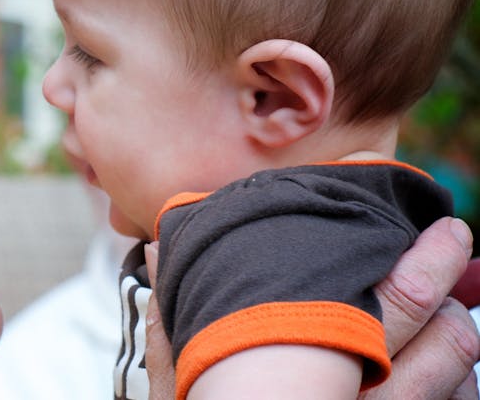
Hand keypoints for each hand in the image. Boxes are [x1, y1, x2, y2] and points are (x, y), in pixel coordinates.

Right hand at [143, 218, 479, 399]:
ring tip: (441, 305)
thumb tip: (162, 252)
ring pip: (458, 379)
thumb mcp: (177, 395)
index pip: (392, 307)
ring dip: (454, 335)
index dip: (427, 261)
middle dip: (452, 284)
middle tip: (454, 243)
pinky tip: (436, 369)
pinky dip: (454, 383)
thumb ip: (172, 328)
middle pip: (441, 340)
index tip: (443, 227)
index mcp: (309, 379)